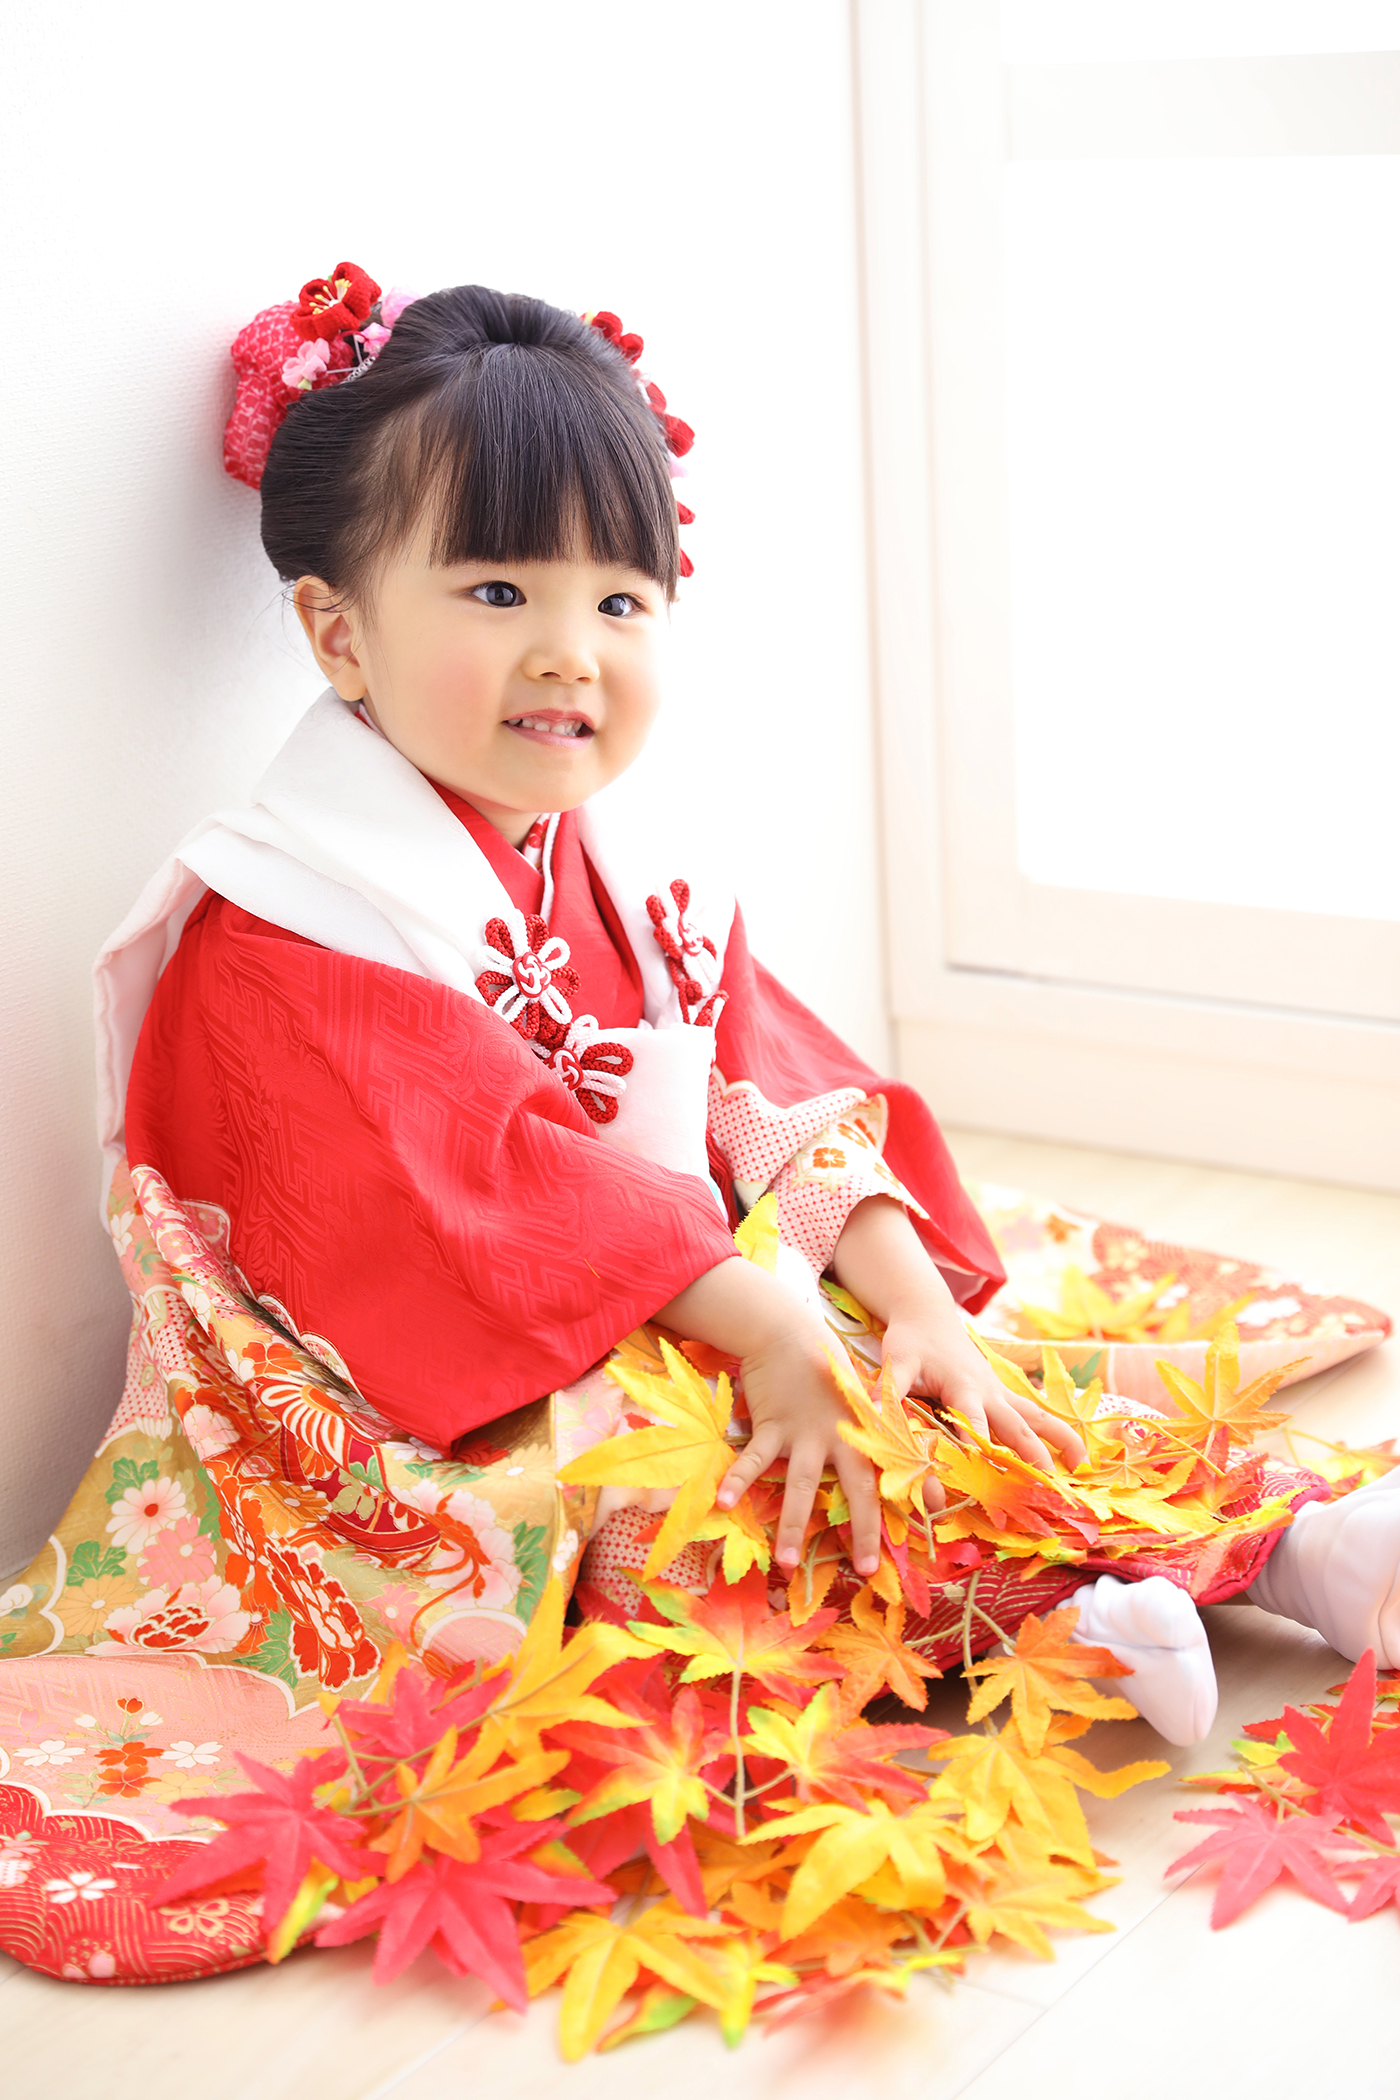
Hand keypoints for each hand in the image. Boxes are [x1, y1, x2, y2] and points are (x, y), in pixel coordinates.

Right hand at [655, 1259, 883, 1578]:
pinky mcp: (772, 1425)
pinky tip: (722, 1501)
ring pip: (801, 1486)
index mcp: (865, 1433)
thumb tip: (902, 1460)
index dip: (911, 1503)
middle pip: (856, 1490)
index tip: (926, 1536)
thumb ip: (875, 1430)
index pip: (893, 1474)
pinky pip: (753, 1459)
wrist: (789, 1332)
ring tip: (785, 1563)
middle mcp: (840, 1438)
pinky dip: (737, 1480)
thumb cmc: (827, 1369)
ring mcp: (804, 1434)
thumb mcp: (860, 1398)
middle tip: (865, 1570)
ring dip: (792, 1525)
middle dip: (861, 1531)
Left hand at [881, 1301, 1084, 1476]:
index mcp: (963, 1386)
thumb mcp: (895, 1362)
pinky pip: (1034, 1413)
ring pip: (1036, 1417)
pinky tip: (1073, 1451)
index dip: (983, 1450)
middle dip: (1034, 1457)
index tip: (994, 1479)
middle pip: (1016, 1427)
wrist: (927, 1313)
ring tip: (1082, 1467)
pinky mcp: (1002, 1392)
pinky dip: (1055, 1430)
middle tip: (1050, 1488)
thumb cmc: (910, 1339)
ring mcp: (1000, 1391)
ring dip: (1059, 1440)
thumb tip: (871, 1415)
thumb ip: (886, 1390)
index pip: (976, 1424)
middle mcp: (989, 1391)